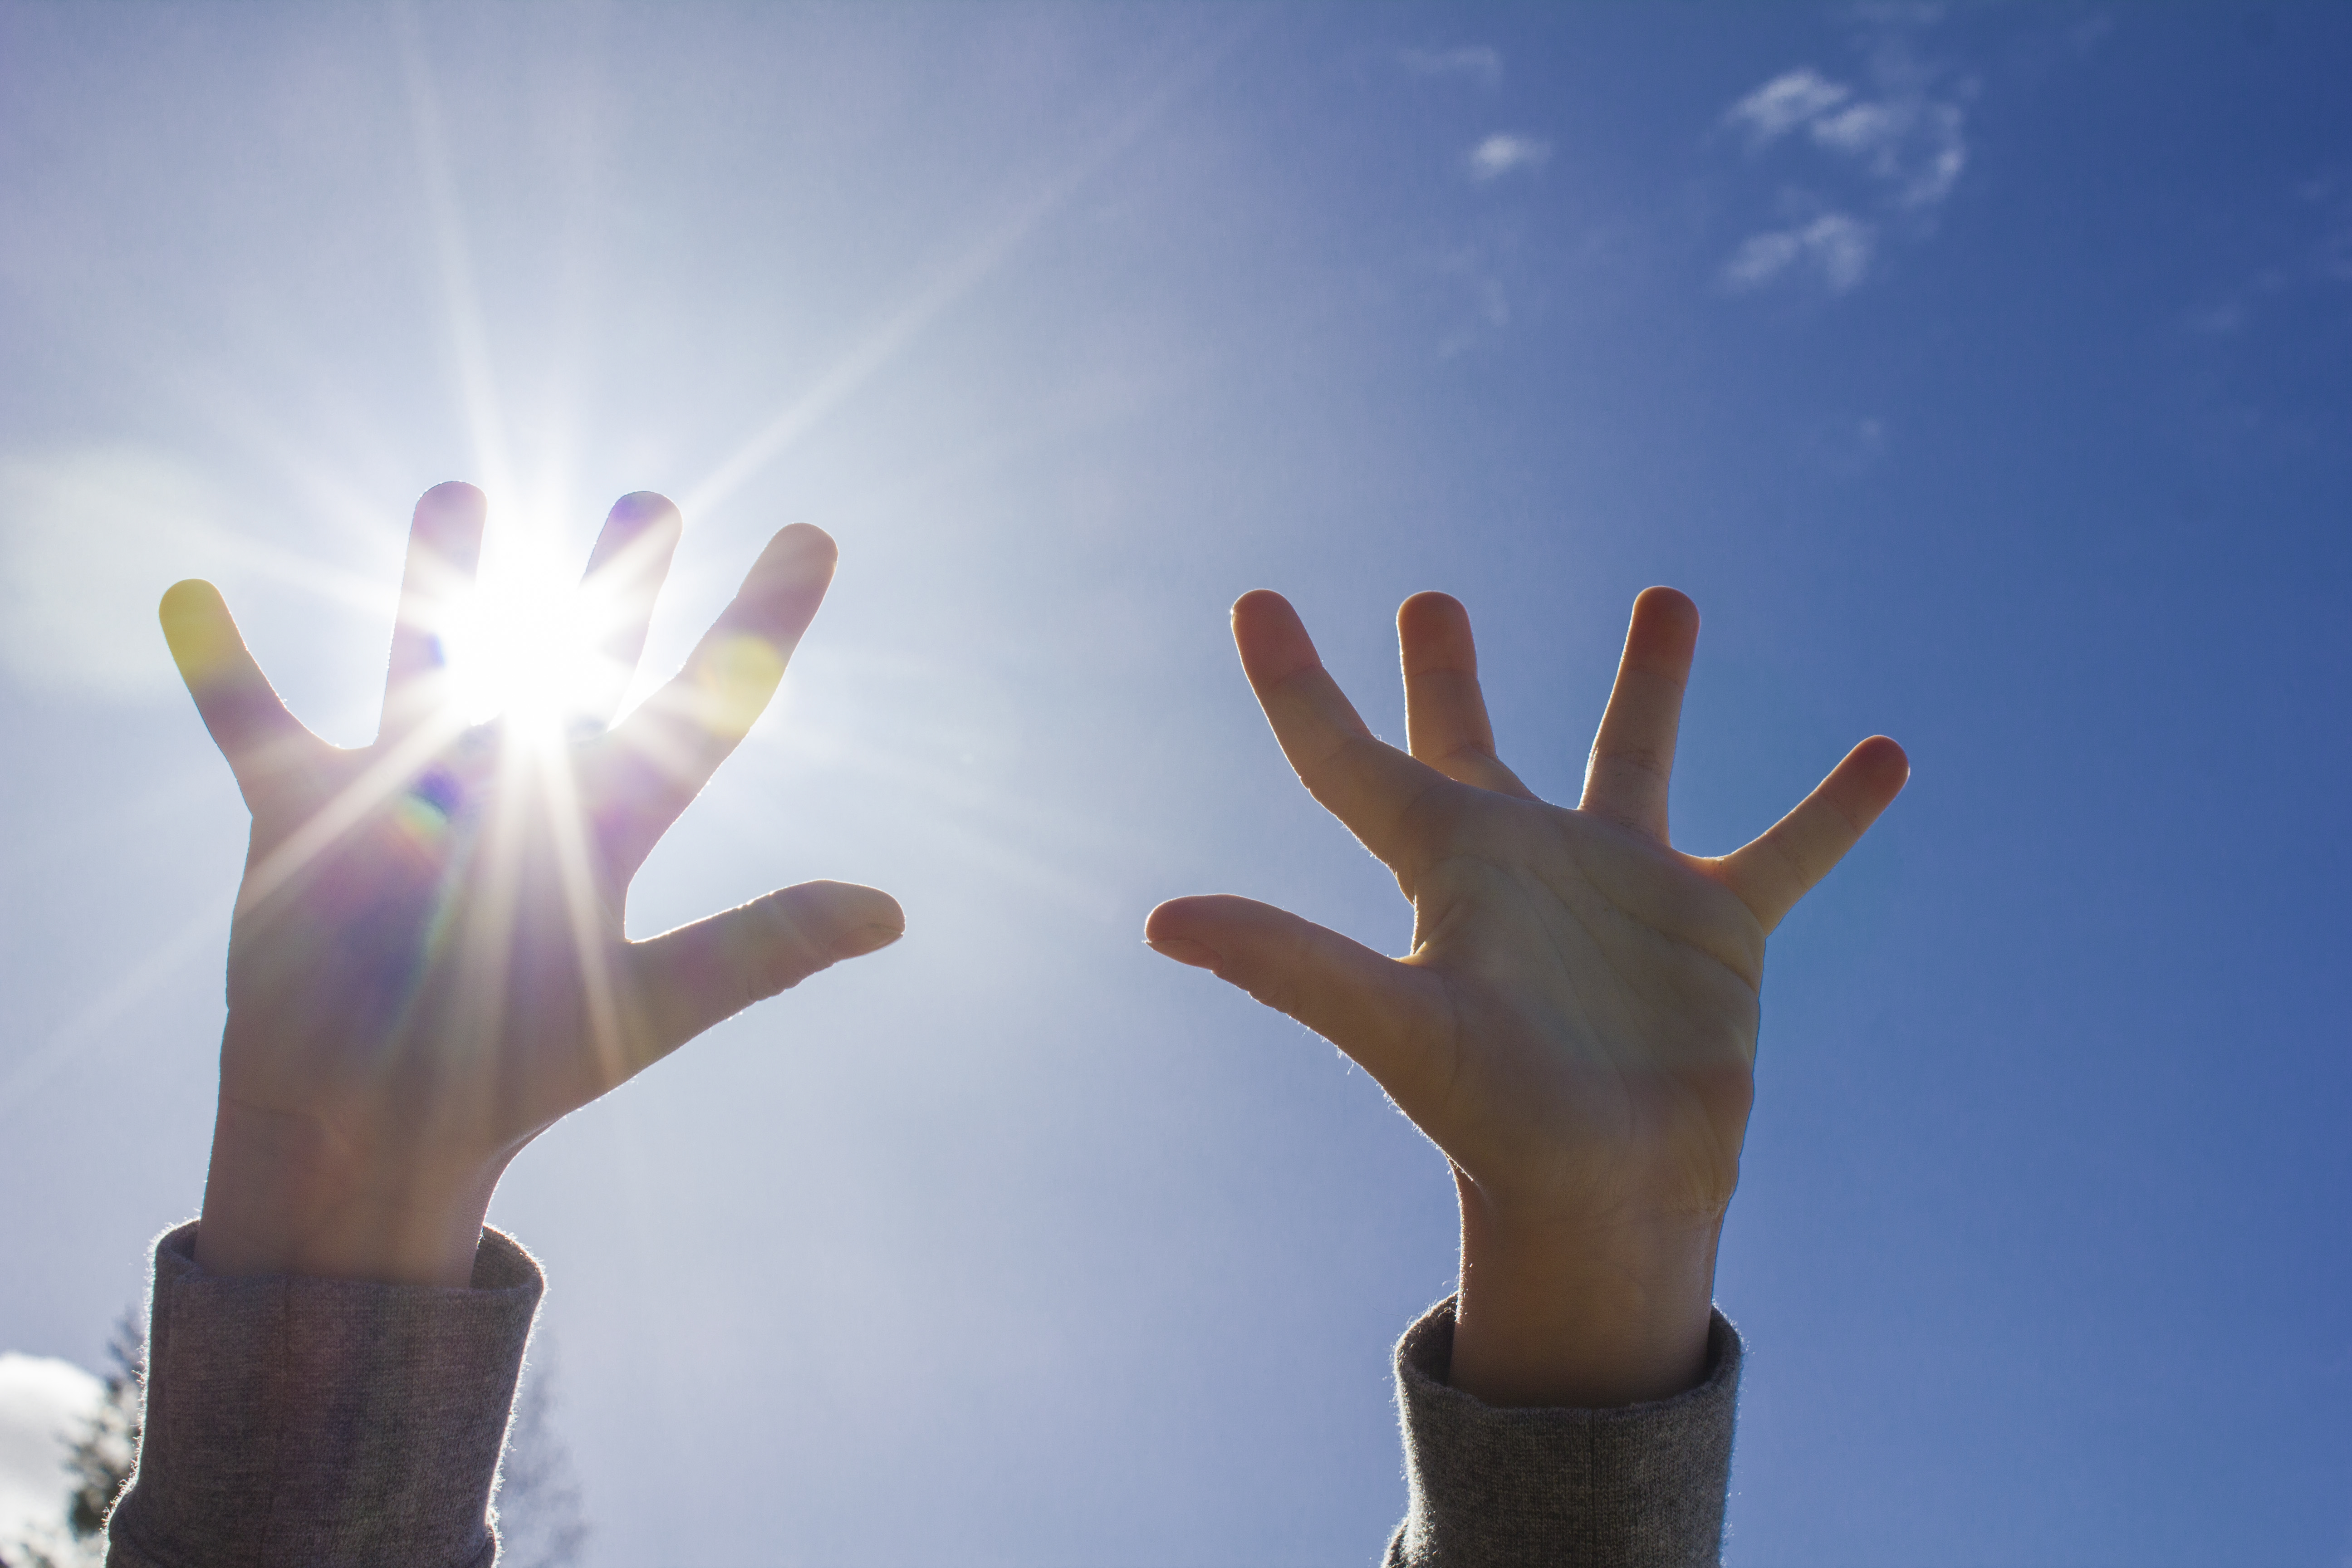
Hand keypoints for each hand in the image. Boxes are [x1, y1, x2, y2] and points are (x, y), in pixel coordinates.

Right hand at [163, 482, 902, 1286]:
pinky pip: (254, 727)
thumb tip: (892, 912)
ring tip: (460, 499)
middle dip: (615, 585)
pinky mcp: (302, 819)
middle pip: (576, 661)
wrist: (379, 1133)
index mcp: (605, 826)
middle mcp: (517, 790)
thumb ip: (760, 950)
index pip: (705, 706)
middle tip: (648, 506)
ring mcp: (408, 793)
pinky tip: (190, 595)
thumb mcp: (648, 1005)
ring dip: (431, 584)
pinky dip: (221, 671)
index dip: (760, 623)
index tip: (812, 537)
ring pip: (428, 662)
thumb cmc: (516, 1072)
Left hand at [1146, 588, 1905, 1405]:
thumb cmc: (1489, 1118)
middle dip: (1449, 674)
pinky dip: (1832, 812)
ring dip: (1650, 681)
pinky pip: (1785, 851)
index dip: (1295, 683)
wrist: (1606, 1196)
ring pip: (1635, 757)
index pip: (1348, 758)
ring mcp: (1623, 889)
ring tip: (1669, 598)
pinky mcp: (1717, 928)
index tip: (1253, 601)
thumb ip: (1289, 965)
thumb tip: (1161, 920)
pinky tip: (1887, 758)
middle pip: (1472, 743)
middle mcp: (1525, 861)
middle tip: (1433, 603)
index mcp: (1444, 868)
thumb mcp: (1393, 1025)